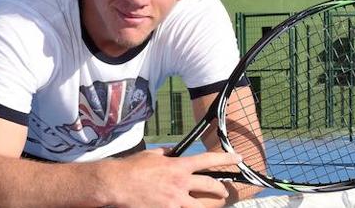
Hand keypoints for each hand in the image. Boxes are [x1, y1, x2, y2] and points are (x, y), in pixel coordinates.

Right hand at [98, 147, 241, 207]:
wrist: (117, 184)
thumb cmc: (132, 168)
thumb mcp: (152, 154)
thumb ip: (166, 153)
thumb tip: (173, 152)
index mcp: (178, 166)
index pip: (208, 160)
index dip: (226, 159)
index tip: (238, 158)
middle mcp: (181, 183)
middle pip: (211, 186)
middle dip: (221, 189)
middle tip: (224, 191)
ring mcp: (175, 200)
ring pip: (201, 206)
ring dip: (209, 206)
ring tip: (213, 206)